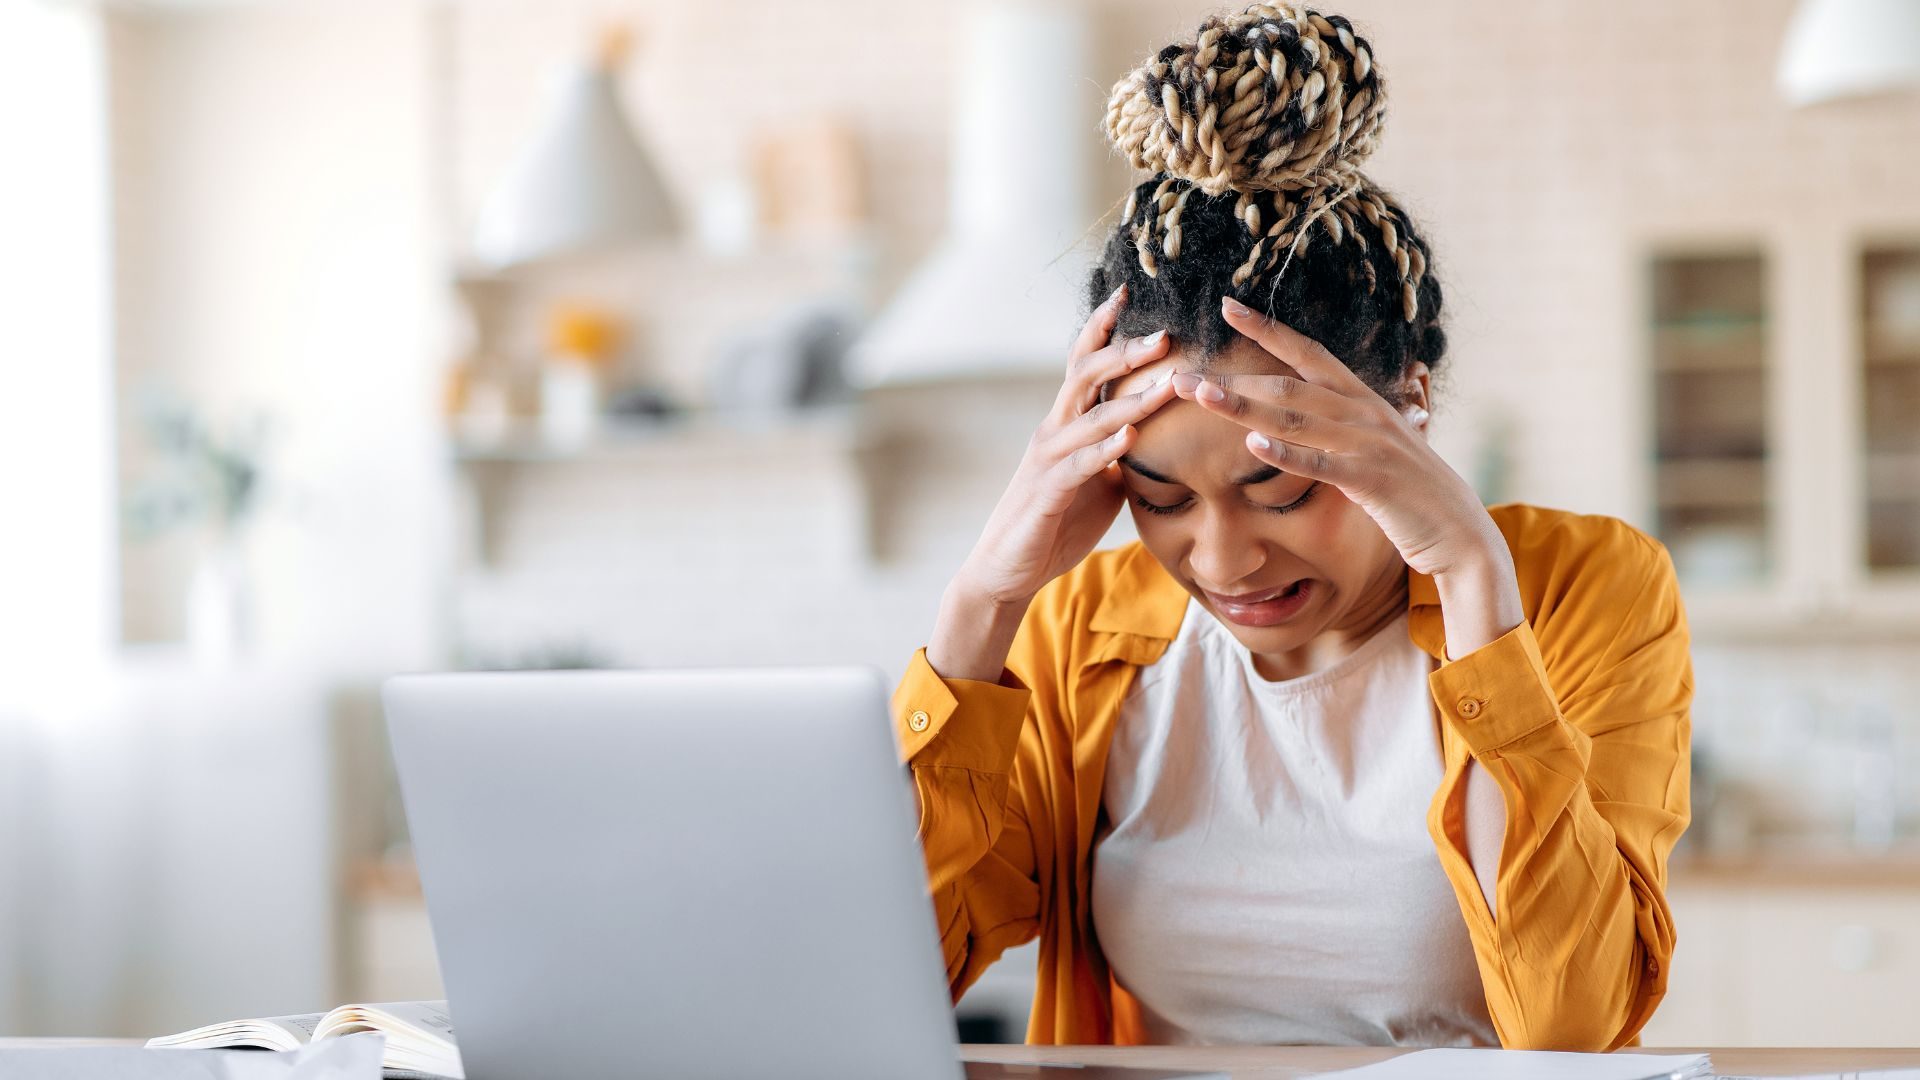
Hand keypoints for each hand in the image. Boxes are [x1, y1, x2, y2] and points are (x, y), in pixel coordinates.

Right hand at [956, 285, 1178, 608]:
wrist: (1008, 569)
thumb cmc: (1055, 522)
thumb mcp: (1099, 481)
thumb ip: (1121, 454)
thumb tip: (1158, 437)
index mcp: (1066, 424)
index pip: (1083, 364)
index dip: (1103, 328)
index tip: (1128, 292)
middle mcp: (1053, 431)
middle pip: (1085, 376)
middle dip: (1124, 352)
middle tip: (1164, 333)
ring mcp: (1048, 459)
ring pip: (1090, 417)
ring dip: (1131, 400)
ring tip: (1167, 385)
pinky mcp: (1048, 492)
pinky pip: (1080, 464)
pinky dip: (1106, 449)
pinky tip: (1131, 437)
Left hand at [1172, 296, 1501, 581]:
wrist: (1460, 533)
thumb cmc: (1412, 495)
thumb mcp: (1377, 450)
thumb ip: (1344, 429)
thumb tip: (1313, 416)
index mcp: (1364, 400)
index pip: (1308, 353)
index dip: (1268, 329)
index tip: (1227, 307)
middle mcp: (1365, 413)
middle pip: (1289, 385)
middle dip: (1233, 378)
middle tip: (1182, 375)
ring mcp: (1370, 444)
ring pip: (1296, 418)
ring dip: (1245, 406)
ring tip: (1201, 396)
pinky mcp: (1372, 480)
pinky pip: (1322, 463)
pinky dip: (1286, 453)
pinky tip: (1253, 444)